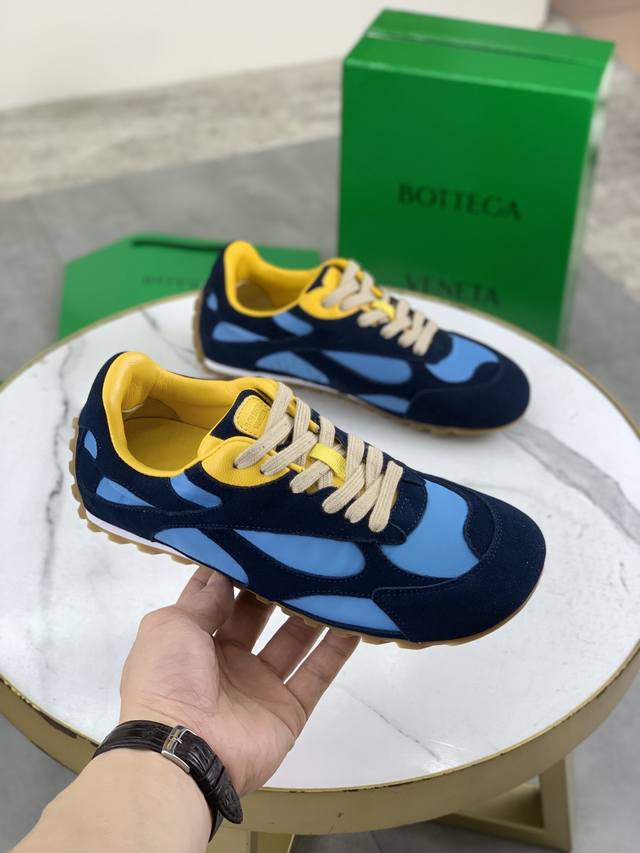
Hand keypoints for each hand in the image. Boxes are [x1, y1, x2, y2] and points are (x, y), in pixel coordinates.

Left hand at [119, 568, 358, 795]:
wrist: (181, 752)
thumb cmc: (167, 679)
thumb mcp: (172, 626)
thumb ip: (204, 600)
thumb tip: (224, 572)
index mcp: (191, 640)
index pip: (216, 597)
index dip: (233, 570)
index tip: (256, 539)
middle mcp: (226, 660)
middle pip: (257, 615)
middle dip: (274, 587)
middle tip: (300, 555)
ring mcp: (259, 686)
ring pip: (292, 641)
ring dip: (310, 613)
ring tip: (331, 580)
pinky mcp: (288, 710)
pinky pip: (316, 675)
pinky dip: (336, 651)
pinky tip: (355, 623)